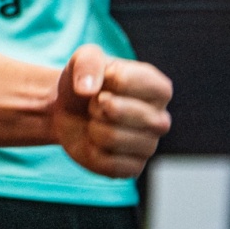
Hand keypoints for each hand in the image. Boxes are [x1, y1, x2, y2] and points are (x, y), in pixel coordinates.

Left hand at [53, 45, 172, 178]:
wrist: (68, 112)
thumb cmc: (85, 83)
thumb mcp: (84, 59)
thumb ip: (88, 62)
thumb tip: (87, 90)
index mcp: (159, 89)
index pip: (138, 83)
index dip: (112, 81)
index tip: (105, 81)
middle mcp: (161, 120)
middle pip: (124, 113)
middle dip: (97, 106)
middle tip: (95, 105)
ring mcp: (149, 147)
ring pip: (112, 138)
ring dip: (93, 128)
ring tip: (95, 122)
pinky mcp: (133, 169)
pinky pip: (107, 163)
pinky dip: (91, 152)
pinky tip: (96, 143)